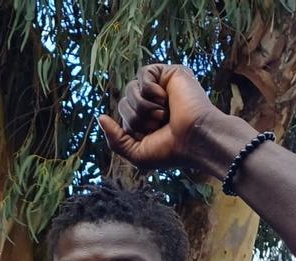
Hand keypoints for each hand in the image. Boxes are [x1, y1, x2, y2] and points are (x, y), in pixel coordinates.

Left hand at [99, 64, 246, 173]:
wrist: (195, 140)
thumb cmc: (171, 150)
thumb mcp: (136, 153)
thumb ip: (115, 139)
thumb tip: (100, 117)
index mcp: (146, 119)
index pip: (122, 115)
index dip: (131, 127)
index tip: (151, 136)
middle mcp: (153, 103)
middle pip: (123, 102)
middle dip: (136, 118)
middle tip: (159, 125)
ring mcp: (161, 88)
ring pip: (130, 89)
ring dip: (143, 107)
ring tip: (163, 114)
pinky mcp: (169, 73)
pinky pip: (143, 74)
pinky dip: (151, 90)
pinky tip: (166, 98)